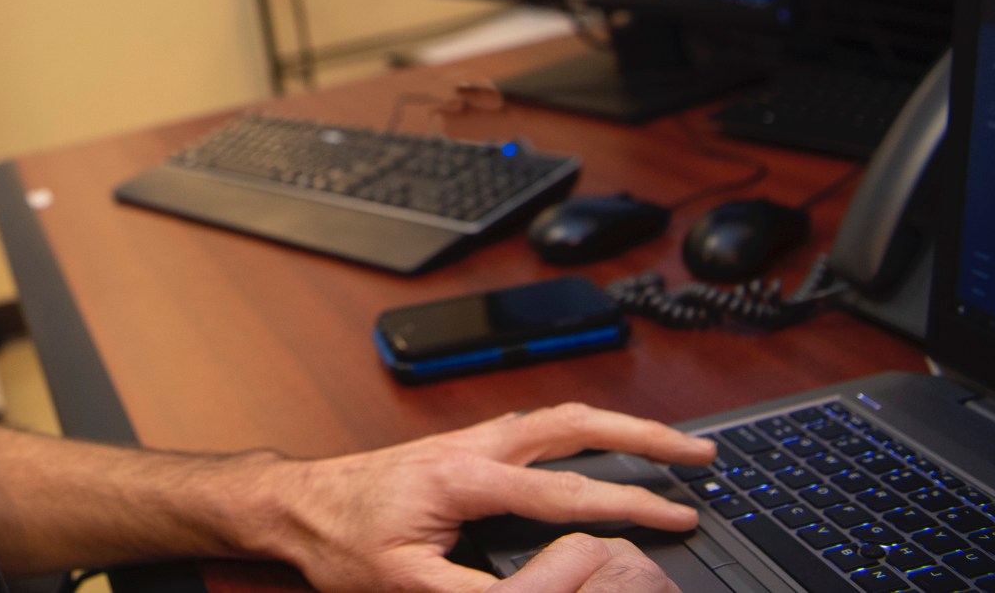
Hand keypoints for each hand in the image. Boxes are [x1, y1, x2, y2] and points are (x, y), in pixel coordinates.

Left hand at [239, 401, 716, 592]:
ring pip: (556, 419)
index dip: (632, 504)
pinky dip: (581, 430)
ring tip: (669, 442)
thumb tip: (555, 588)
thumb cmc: (340, 546)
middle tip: (701, 454)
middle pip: (574, 424)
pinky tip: (599, 444)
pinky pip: (535, 428)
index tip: (682, 516)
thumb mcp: (409, 588)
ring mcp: (467, 441)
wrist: (293, 507)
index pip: (568, 491)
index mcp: (465, 477)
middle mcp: (472, 446)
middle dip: (644, 433)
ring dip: (616, 425)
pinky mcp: (461, 447)